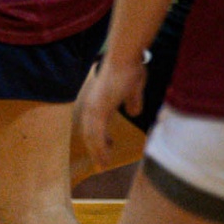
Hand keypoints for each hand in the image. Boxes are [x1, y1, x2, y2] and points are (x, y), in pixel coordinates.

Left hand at [80, 54, 146, 170]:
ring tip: (103, 165)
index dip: (99, 137)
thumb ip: (132, 101)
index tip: (108, 147)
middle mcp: (91, 106)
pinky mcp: (98, 110)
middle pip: (89, 133)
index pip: (94, 124)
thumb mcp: (133, 90)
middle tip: (102, 162)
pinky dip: (99, 147)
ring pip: (91, 136)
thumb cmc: (129, 70)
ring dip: (97, 151)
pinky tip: (104, 157)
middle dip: (95, 148)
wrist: (125, 58)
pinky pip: (96, 134)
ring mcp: (92, 108)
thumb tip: (134, 113)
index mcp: (98, 101)